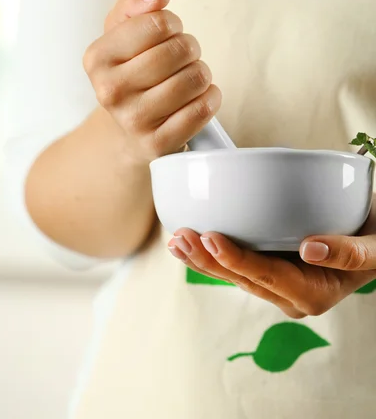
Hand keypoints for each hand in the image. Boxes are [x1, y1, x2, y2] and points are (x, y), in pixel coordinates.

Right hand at [83, 0, 220, 162]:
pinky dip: (210, 98)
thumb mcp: (122, 29)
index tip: (168, 33)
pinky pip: (202, 110)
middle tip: (183, 57)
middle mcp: (109, 91)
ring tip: (189, 77)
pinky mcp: (157, 144)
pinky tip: (199, 97)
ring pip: (195, 78)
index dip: (173, 23)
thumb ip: (135, 0)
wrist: (127, 127)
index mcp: (97, 57)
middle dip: (190, 48)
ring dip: (201, 73)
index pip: (158, 21)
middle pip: (179, 50)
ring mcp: (133, 121)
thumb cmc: (130, 69)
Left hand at [168, 195, 375, 318]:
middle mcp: (291, 295)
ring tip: (177, 240)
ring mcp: (278, 285)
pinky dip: (212, 254)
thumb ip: (349, 252)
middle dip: (207, 260)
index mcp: (314, 292)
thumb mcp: (374, 248)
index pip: (268, 276)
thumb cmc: (375, 241)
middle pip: (242, 278)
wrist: (374, 241)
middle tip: (180, 238)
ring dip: (203, 258)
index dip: (237, 259)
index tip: (212, 239)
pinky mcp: (270, 271)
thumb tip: (311, 249)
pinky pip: (237, 267)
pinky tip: (192, 242)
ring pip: (234, 276)